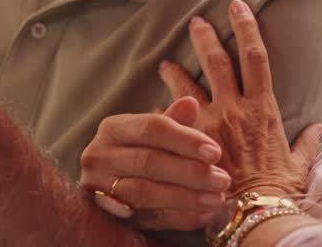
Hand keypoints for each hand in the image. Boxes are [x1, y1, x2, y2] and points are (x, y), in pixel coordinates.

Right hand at [80, 97, 231, 230]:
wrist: (104, 186)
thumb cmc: (134, 153)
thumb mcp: (150, 135)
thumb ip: (172, 123)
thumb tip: (191, 103)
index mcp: (114, 128)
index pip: (151, 128)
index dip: (185, 140)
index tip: (215, 153)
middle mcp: (100, 155)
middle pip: (149, 162)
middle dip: (190, 172)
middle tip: (222, 180)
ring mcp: (99, 187)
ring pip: (145, 192)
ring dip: (186, 198)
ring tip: (216, 200)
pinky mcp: (107, 215)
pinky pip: (147, 218)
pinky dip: (178, 218)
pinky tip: (203, 216)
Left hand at [160, 0, 321, 197]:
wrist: (255, 213)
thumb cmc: (279, 191)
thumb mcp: (300, 164)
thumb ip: (308, 142)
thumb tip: (321, 129)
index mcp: (263, 108)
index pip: (256, 55)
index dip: (246, 26)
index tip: (237, 6)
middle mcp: (235, 108)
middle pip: (218, 60)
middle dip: (205, 37)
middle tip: (195, 21)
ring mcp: (210, 123)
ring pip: (188, 84)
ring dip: (175, 71)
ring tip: (164, 62)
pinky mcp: (191, 141)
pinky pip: (170, 119)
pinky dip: (160, 111)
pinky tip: (151, 107)